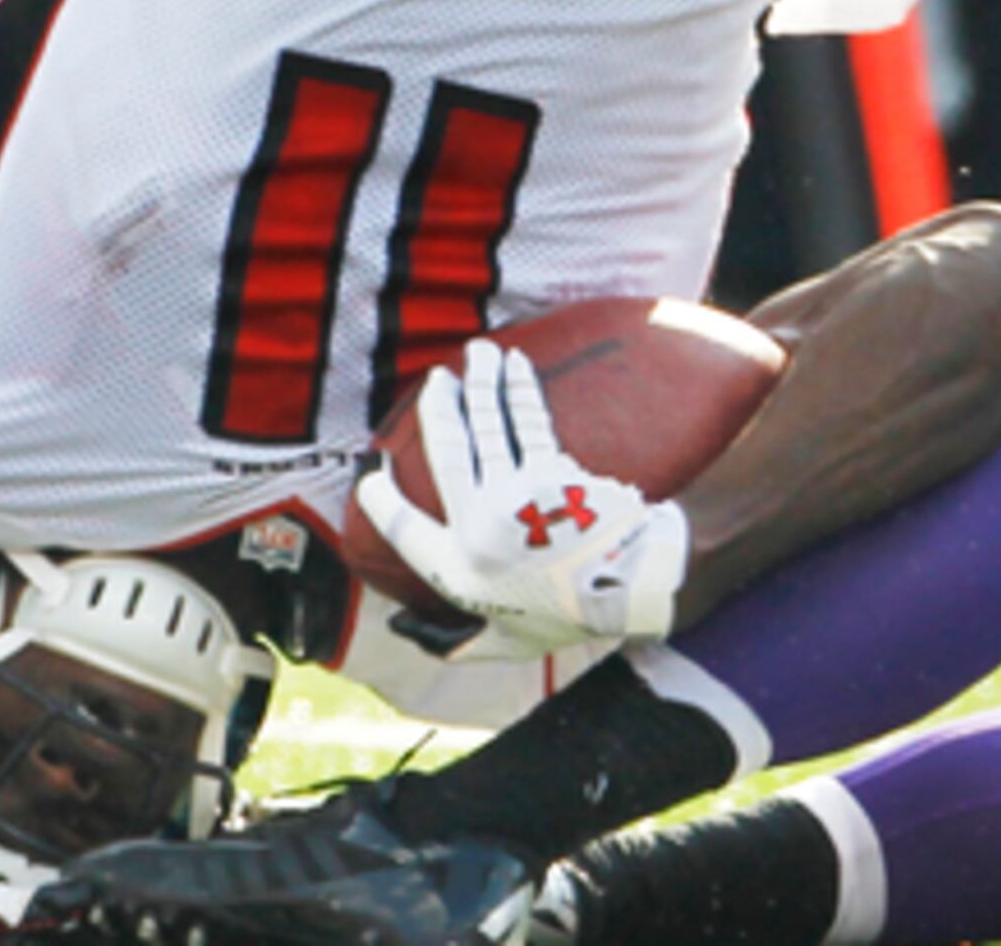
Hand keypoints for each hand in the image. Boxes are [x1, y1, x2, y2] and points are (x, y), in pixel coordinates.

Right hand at [352, 347, 690, 651]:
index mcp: (459, 572)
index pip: (405, 531)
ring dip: (482, 383)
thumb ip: (460, 645)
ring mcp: (514, 498)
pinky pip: (529, 423)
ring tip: (480, 353)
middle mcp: (478, 532)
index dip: (382, 503)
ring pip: (487, 428)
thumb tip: (407, 632)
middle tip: (438, 377)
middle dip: (440, 408)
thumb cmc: (569, 620)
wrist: (628, 597)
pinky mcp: (552, 475)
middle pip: (448, 455)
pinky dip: (521, 390)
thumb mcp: (505, 646)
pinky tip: (518, 367)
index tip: (373, 472)